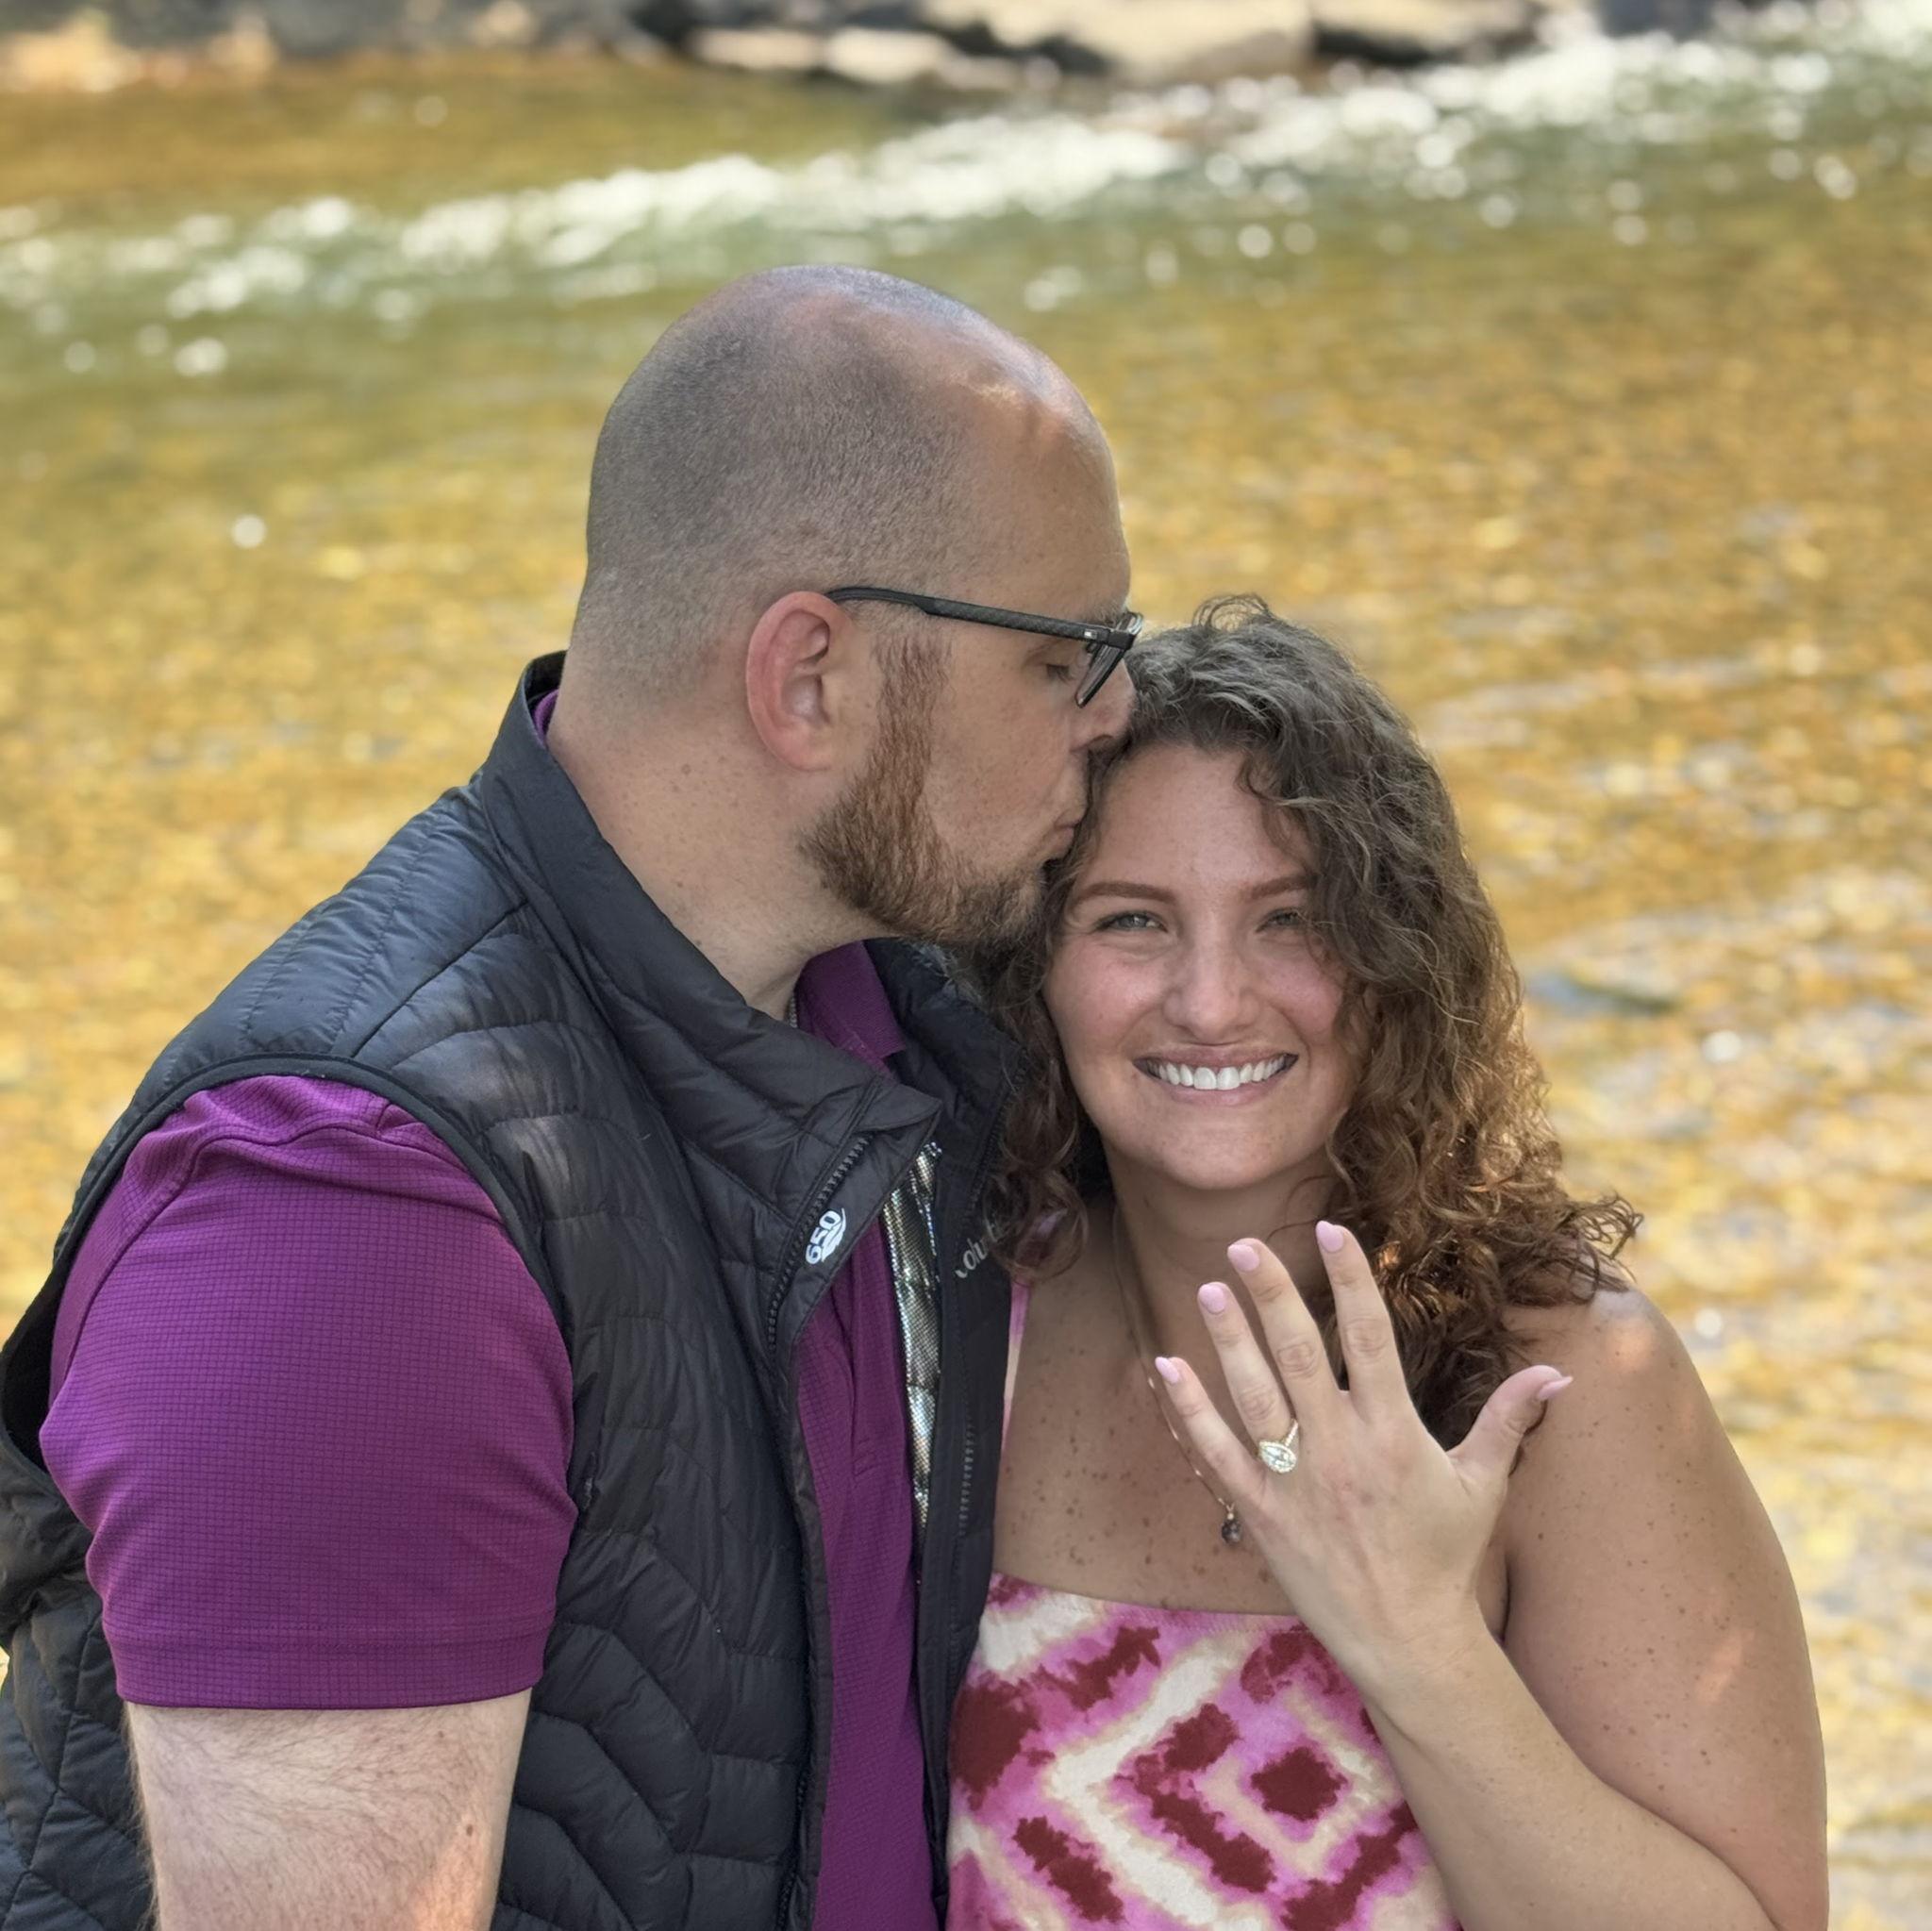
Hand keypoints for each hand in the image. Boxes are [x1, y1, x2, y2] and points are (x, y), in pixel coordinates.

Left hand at [1154, 1222, 1569, 1704]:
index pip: (1371, 1337)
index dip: (1350, 1279)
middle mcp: (1341, 1449)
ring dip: (1229, 1340)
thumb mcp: (1483, 1485)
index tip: (1329, 1230)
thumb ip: (1509, 1420)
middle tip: (1243, 1243)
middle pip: (1301, 1354)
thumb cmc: (1444, 1558)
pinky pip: (1218, 1452)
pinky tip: (1167, 1365)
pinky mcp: (1260, 1512)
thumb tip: (1557, 1373)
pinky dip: (1190, 1409)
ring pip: (1254, 1395)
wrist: (1406, 1642)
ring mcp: (1295, 1481)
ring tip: (1210, 1289)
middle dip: (1272, 1294)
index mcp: (1395, 1433)